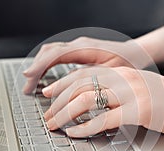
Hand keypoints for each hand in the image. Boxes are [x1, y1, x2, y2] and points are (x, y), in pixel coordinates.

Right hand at [23, 37, 151, 93]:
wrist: (136, 53)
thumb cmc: (128, 63)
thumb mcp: (113, 73)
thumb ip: (94, 79)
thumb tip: (75, 92)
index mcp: (87, 48)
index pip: (56, 54)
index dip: (41, 65)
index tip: (29, 77)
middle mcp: (79, 44)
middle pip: (49, 53)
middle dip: (35, 70)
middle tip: (27, 88)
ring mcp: (77, 47)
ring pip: (50, 53)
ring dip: (39, 68)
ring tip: (31, 85)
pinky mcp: (78, 52)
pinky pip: (56, 56)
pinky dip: (46, 66)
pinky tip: (44, 78)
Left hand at [42, 66, 163, 137]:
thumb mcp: (138, 88)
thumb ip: (116, 92)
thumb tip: (91, 102)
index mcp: (122, 71)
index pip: (84, 73)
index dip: (62, 83)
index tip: (48, 93)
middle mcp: (124, 78)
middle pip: (80, 85)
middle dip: (58, 101)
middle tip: (47, 115)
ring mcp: (131, 92)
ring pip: (87, 99)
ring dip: (66, 113)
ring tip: (55, 124)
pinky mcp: (139, 111)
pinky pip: (104, 119)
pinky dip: (85, 127)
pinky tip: (75, 132)